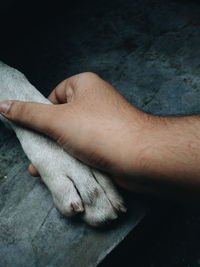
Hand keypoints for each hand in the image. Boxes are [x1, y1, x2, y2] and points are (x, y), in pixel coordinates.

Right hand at [0, 72, 147, 186]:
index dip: (42, 113)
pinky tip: (60, 171)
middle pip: (61, 118)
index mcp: (84, 85)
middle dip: (46, 138)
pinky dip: (71, 158)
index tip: (36, 130)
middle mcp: (95, 102)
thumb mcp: (57, 120)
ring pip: (71, 136)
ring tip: (40, 168)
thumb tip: (3, 105)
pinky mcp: (107, 142)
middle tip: (34, 153)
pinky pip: (83, 147)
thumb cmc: (98, 131)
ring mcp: (102, 123)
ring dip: (56, 151)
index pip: (54, 95)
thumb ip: (29, 114)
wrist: (138, 158)